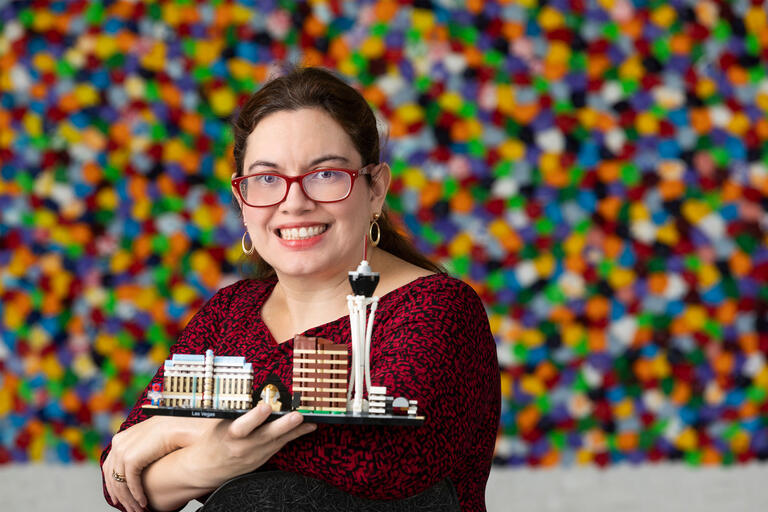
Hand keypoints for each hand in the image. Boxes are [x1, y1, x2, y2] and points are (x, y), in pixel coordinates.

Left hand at [103, 416, 208, 511]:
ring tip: (137, 509)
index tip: (117, 497)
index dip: (112, 484)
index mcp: (120, 439)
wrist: (178, 425)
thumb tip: (140, 463)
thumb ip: (140, 449)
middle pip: (111, 477)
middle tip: (126, 508)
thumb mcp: (149, 440)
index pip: (109, 466)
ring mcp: (122, 451)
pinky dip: (137, 495)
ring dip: (129, 499)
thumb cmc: (170, 431)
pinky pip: (131, 484)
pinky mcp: (131, 459)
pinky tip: (143, 502)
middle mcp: (117, 444)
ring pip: (120, 484)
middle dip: (119, 496)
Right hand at [183, 404, 316, 489]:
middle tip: (297, 416)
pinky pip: (280, 445)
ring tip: (309, 420)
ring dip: (294, 430)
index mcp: (228, 435)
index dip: (254, 418)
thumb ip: (234, 412)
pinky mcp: (263, 458)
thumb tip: (252, 393)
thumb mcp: (217, 424)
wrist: (208, 468)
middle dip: (283, 426)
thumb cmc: (214, 439)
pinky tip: (308, 427)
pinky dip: (295, 435)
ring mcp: (255, 455)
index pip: (242, 428)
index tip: (265, 407)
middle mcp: (243, 447)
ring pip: (277, 441)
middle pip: (265, 436)